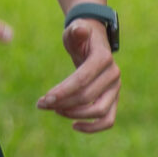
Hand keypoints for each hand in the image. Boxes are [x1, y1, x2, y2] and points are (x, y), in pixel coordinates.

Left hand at [37, 15, 119, 132]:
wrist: (94, 42)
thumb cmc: (80, 36)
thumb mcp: (75, 29)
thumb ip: (76, 30)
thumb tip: (80, 30)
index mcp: (104, 57)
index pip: (82, 79)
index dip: (63, 91)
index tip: (44, 99)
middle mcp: (113, 74)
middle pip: (87, 97)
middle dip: (62, 103)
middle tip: (42, 104)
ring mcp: (115, 88)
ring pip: (100, 111)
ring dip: (74, 114)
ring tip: (55, 110)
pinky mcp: (114, 99)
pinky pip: (108, 120)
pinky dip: (93, 127)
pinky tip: (74, 126)